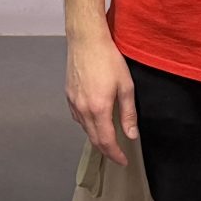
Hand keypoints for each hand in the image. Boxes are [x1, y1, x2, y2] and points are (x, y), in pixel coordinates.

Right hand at [65, 28, 138, 167]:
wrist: (86, 40)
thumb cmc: (108, 59)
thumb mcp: (126, 86)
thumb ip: (128, 113)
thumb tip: (131, 134)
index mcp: (98, 109)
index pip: (107, 141)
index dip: (115, 154)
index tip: (123, 161)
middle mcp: (83, 109)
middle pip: (93, 138)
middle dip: (106, 150)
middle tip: (117, 155)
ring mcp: (73, 102)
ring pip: (84, 129)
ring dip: (96, 138)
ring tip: (108, 140)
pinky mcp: (69, 95)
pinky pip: (77, 117)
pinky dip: (87, 125)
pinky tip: (94, 121)